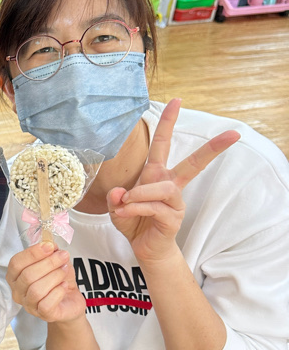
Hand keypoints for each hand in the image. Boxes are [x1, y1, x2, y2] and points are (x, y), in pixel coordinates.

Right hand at [6, 241, 85, 322]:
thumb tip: (50, 244)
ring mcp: (29, 305)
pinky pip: (46, 304)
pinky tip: (64, 286)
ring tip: (64, 270)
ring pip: (36, 290)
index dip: (32, 253)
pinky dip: (58, 292)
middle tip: (63, 256)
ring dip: (54, 276)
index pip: (16, 263)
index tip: (49, 246)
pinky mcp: (43, 314)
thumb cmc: (57, 280)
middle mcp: (18, 291)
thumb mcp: (54, 261)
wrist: (69, 300)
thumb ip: (50, 251)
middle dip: (48, 263)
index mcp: (15, 276)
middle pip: (27, 276)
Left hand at [108, 98, 239, 265]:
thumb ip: (115, 197)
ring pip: (162, 188)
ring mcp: (175, 202)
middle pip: (194, 163)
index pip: (163, 144)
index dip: (169, 122)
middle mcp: (170, 185)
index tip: (176, 100)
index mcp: (156, 175)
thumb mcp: (116, 206)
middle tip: (233, 134)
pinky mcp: (174, 218)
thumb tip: (119, 193)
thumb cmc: (133, 221)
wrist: (143, 248)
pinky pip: (154, 207)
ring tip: (124, 202)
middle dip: (212, 148)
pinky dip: (136, 207)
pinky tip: (125, 212)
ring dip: (140, 193)